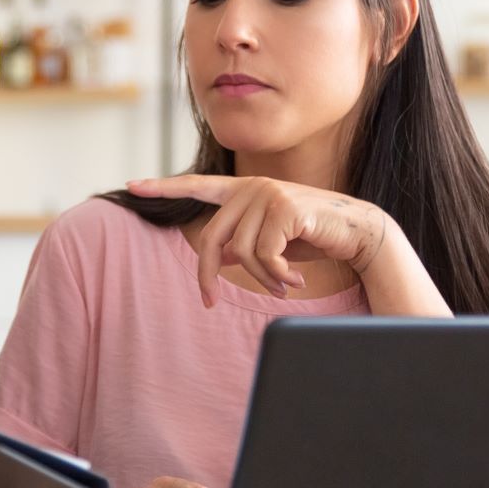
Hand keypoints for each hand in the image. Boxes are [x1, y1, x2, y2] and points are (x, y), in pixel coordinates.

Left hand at [127, 174, 388, 306]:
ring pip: (242, 252)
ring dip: (261, 279)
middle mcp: (251, 186)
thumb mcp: (270, 241)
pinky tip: (294, 279)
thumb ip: (242, 242)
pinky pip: (263, 255)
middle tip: (210, 302)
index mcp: (243, 191)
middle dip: (209, 276)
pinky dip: (276, 276)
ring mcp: (266, 193)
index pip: (196, 185)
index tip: (132, 186)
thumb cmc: (311, 237)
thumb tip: (219, 257)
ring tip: (282, 285)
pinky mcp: (283, 207)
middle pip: (212, 238)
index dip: (163, 186)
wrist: (356, 232)